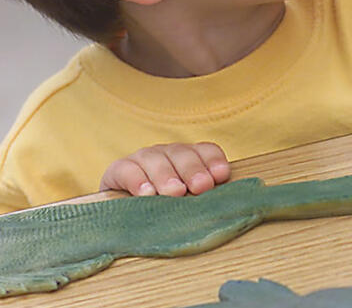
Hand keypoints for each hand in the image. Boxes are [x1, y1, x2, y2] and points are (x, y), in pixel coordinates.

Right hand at [99, 142, 230, 196]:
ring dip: (167, 176)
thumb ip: (201, 199)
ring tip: (175, 192)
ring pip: (156, 160)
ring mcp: (143, 158)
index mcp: (189, 157)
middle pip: (183, 154)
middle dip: (193, 170)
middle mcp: (168, 153)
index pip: (206, 150)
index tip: (221, 176)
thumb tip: (219, 208)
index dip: (214, 161)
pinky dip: (137, 181)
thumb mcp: (185, 202)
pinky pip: (128, 170)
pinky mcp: (119, 169)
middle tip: (201, 187)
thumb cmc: (163, 209)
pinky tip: (145, 193)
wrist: (120, 211)